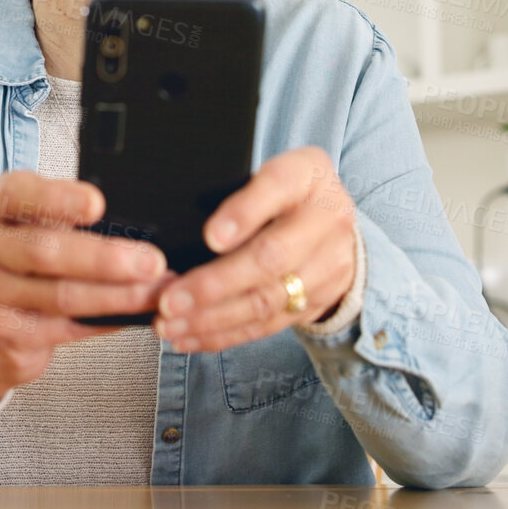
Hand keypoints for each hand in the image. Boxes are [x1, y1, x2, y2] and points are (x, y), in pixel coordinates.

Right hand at [0, 171, 174, 404]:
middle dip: (105, 259)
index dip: (58, 199)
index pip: (18, 194)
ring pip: (60, 295)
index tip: (98, 204)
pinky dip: (105, 321)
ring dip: (116, 295)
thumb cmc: (19, 258)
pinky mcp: (2, 334)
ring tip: (155, 291)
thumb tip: (132, 222)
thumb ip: (62, 214)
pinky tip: (131, 315)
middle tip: (151, 262)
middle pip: (44, 252)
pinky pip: (66, 328)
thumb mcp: (28, 221)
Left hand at [151, 146, 357, 352]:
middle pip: (270, 258)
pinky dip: (224, 334)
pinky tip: (190, 337)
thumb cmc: (285, 191)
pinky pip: (266, 324)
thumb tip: (200, 229)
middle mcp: (326, 221)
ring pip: (265, 300)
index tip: (210, 237)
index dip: (244, 213)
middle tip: (170, 299)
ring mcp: (325, 267)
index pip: (279, 187)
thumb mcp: (269, 171)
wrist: (337, 224)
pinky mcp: (315, 303)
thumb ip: (240, 190)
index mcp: (308, 175)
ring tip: (170, 324)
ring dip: (212, 318)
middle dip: (215, 284)